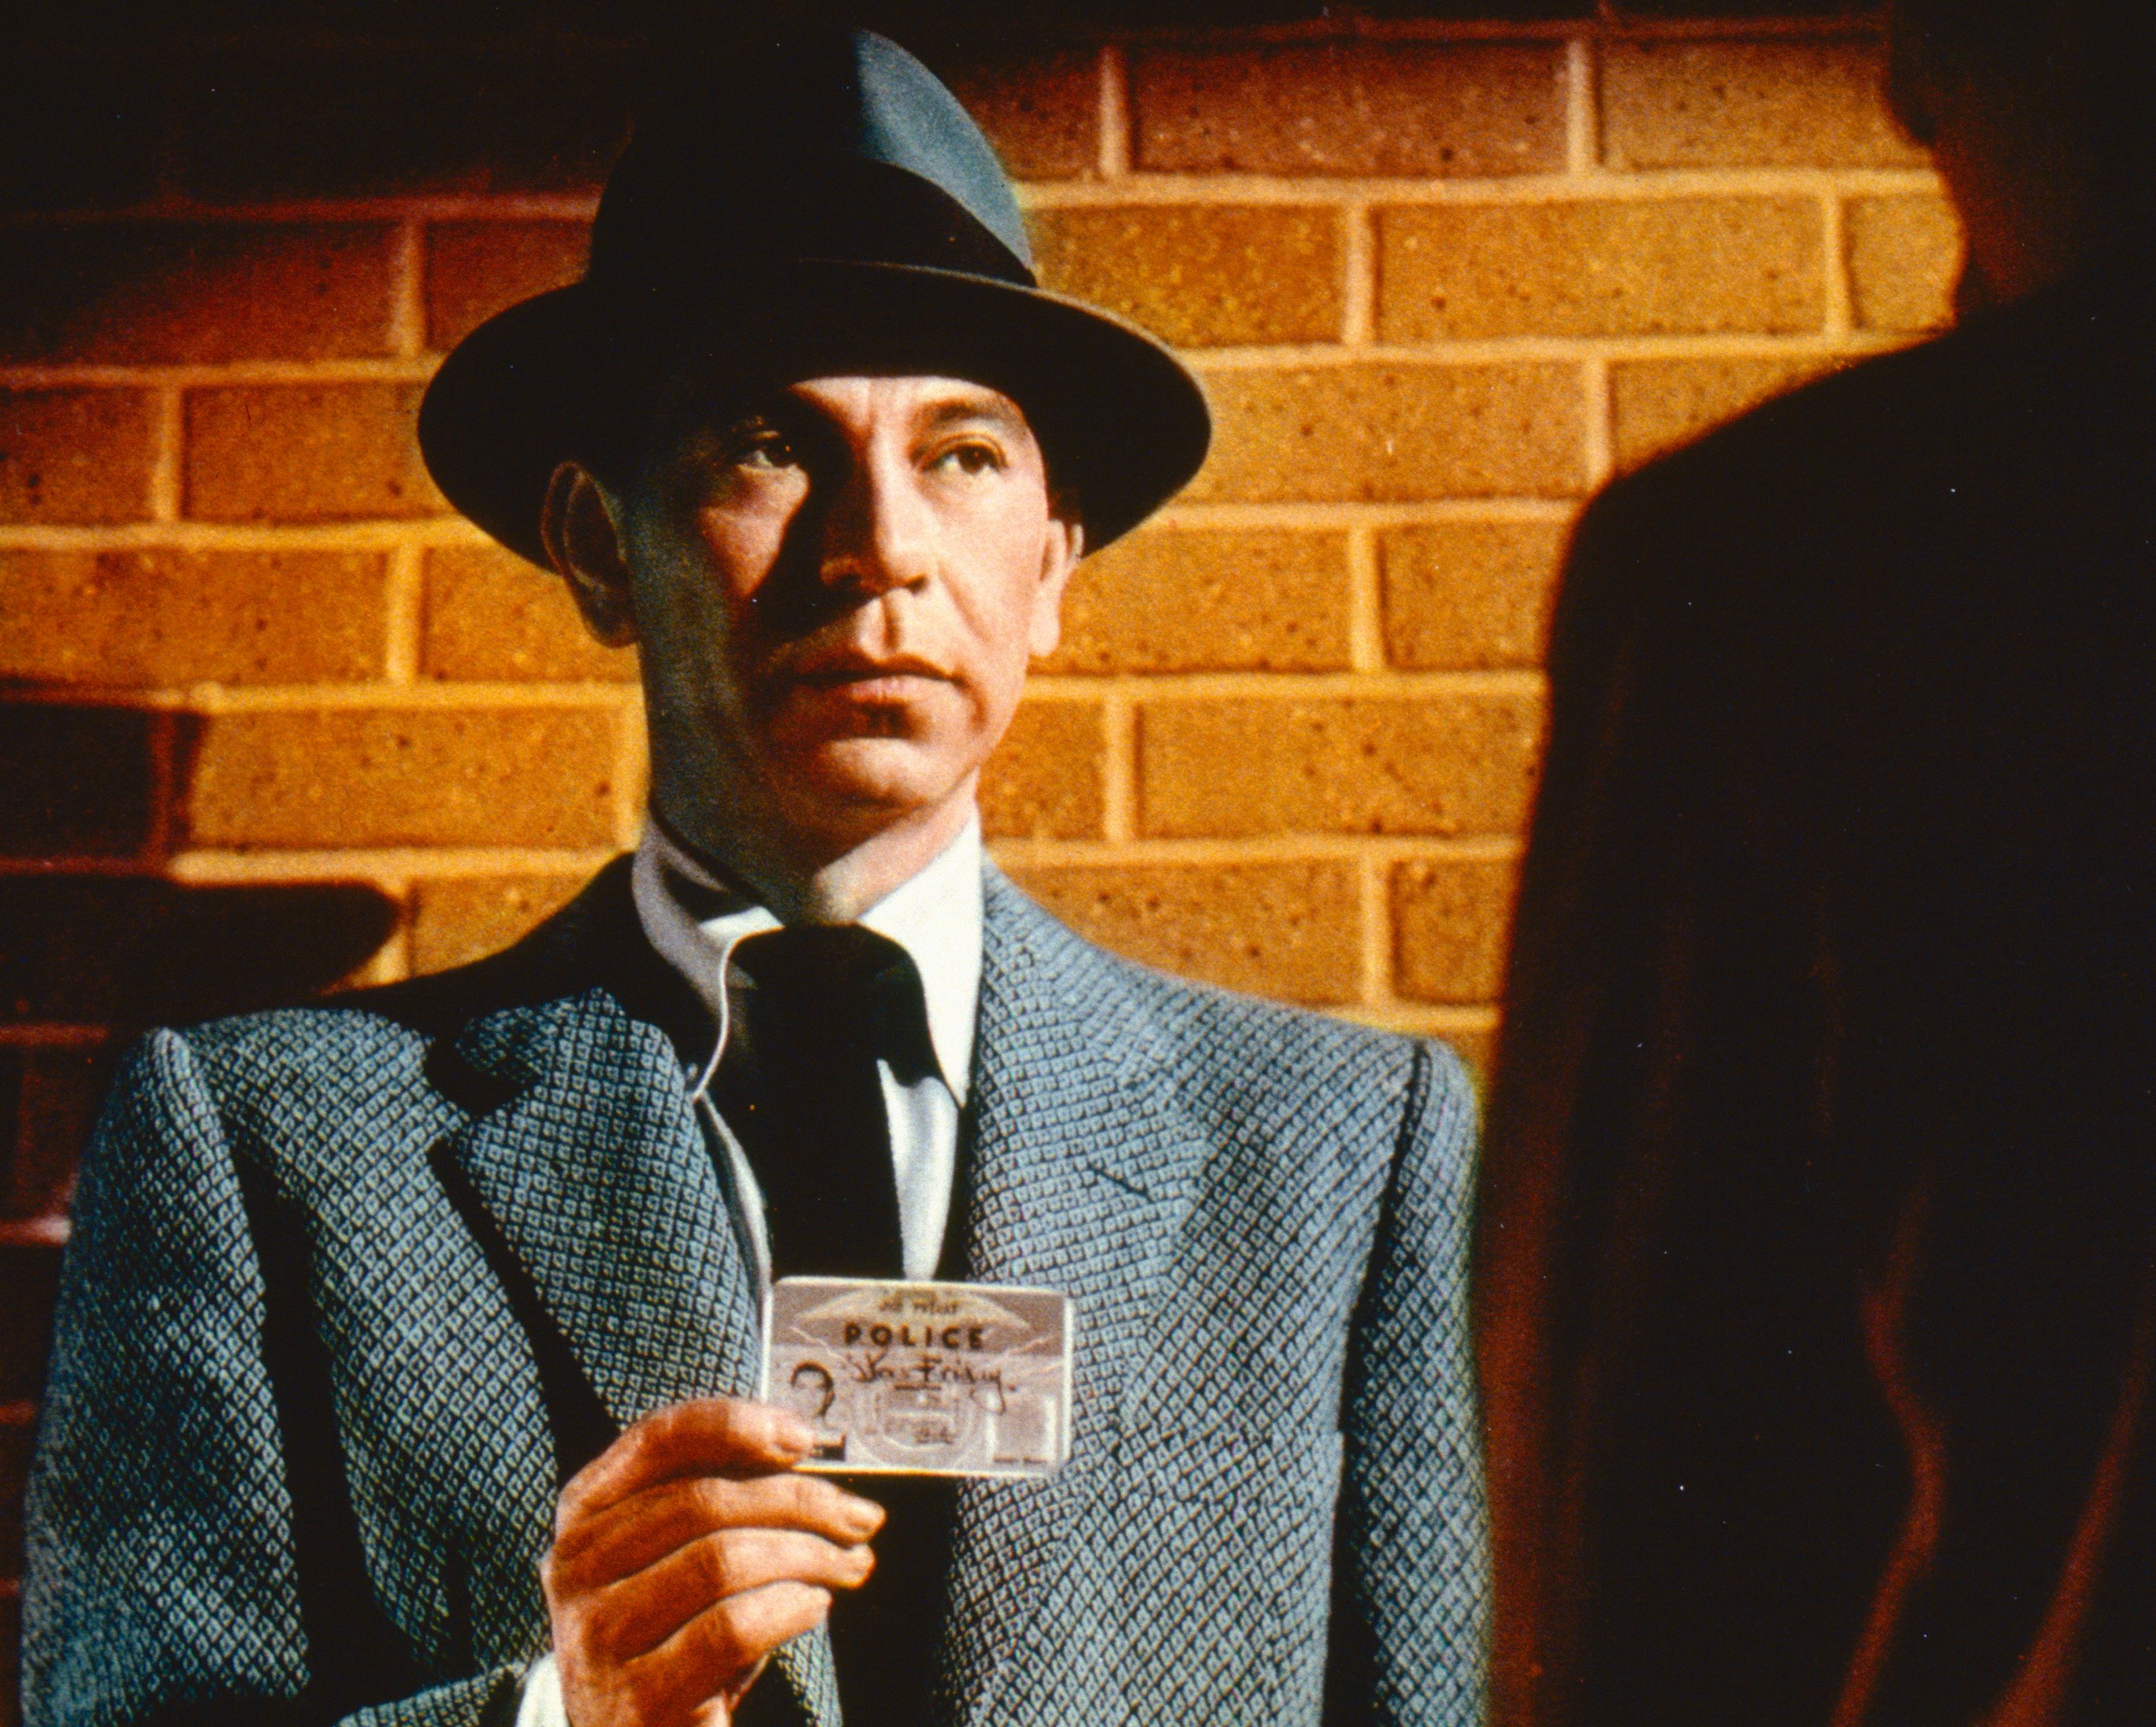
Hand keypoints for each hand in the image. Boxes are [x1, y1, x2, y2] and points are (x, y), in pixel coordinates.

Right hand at [544, 1397, 884, 1726]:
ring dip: (808, 1555)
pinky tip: (814, 1605)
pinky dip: (789, 1606)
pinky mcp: (635, 1701)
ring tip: (849, 1565)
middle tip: (860, 1517)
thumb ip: (720, 1501)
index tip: (803, 1438)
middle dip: (800, 1502)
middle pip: (703, 1500)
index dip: (736, 1424)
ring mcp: (596, 1637)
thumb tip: (801, 1451)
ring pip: (721, 1560)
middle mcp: (575, 1569)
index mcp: (586, 1516)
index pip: (657, 1439)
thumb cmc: (674, 1641)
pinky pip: (731, 1629)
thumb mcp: (680, 1559)